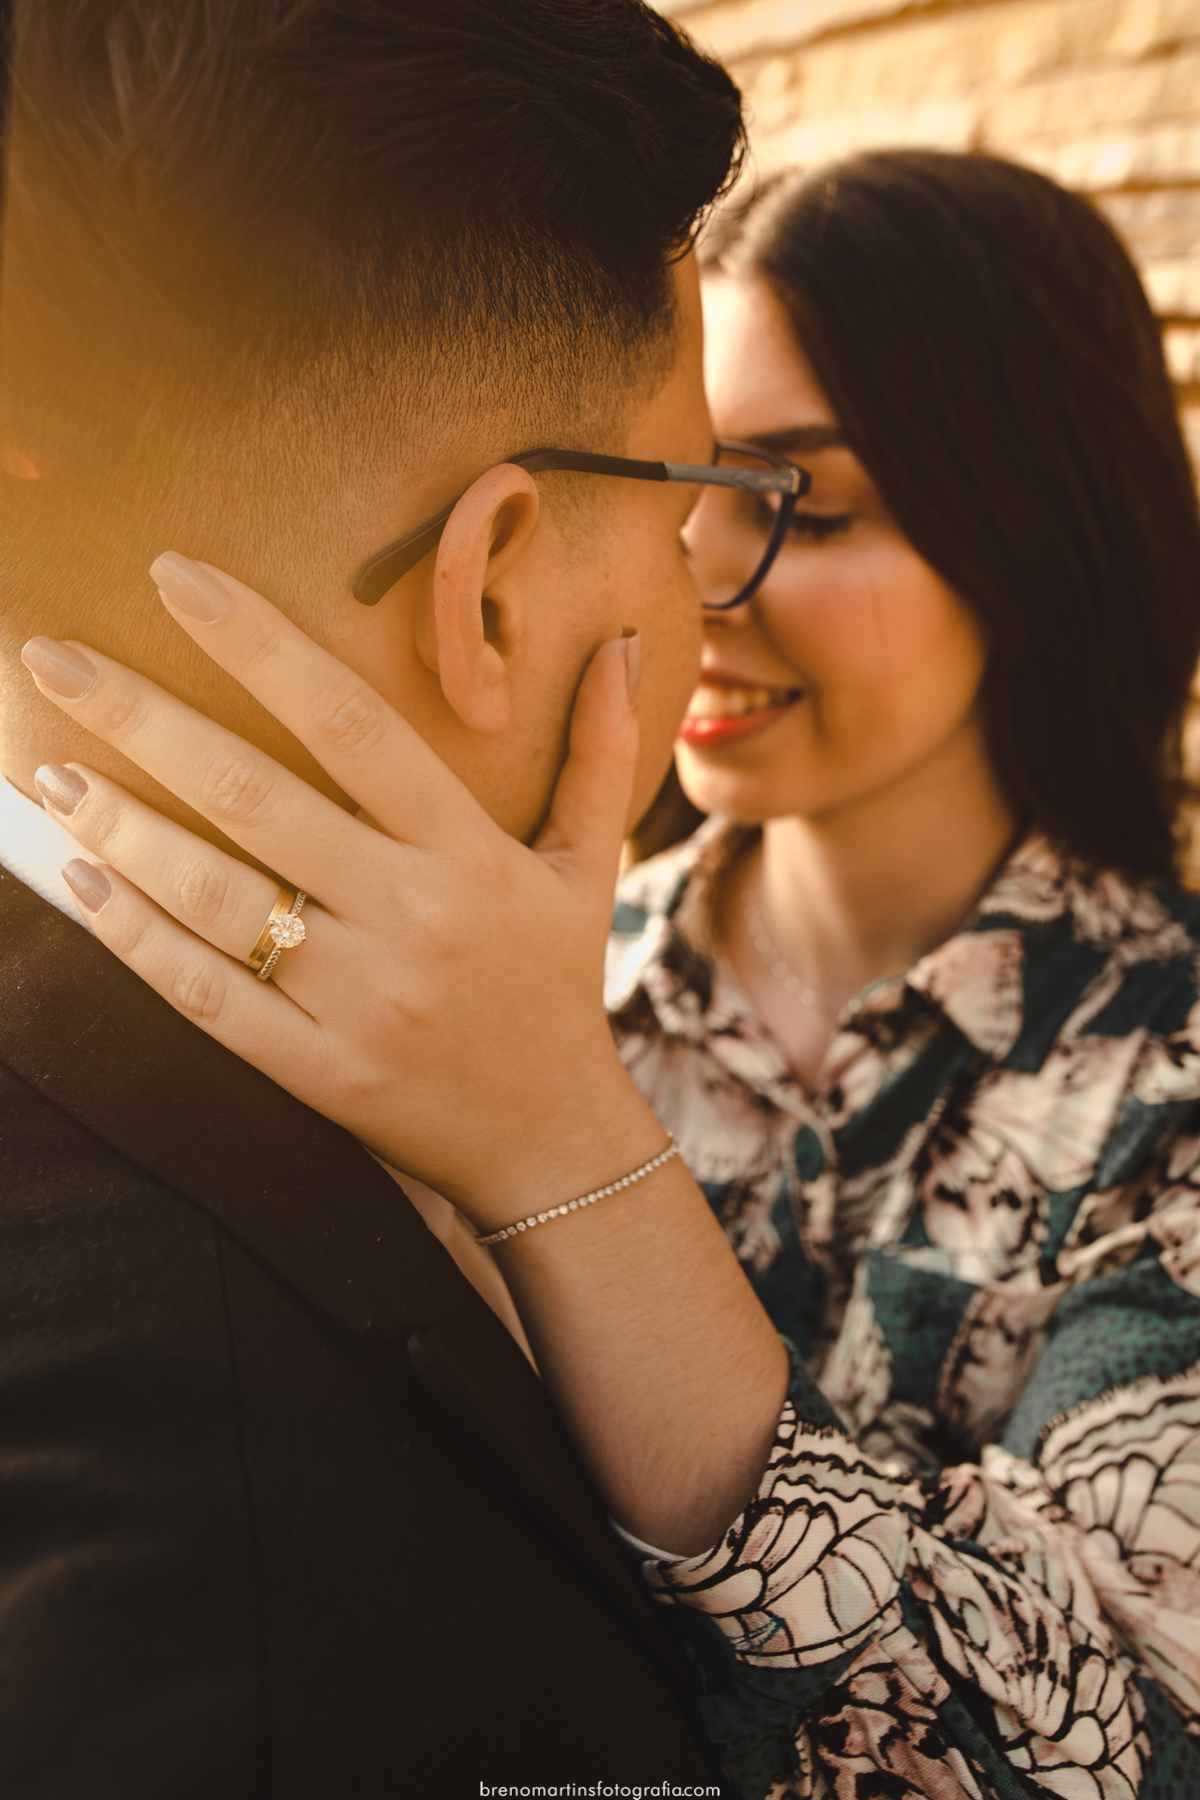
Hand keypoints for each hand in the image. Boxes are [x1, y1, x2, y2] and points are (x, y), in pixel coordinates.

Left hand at [23, 554, 655, 1223]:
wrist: (553, 1143)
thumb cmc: (558, 987)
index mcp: (469, 853)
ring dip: (120, 827)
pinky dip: (137, 939)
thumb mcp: (590, 867)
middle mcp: (412, 916)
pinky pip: (208, 998)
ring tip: (49, 770)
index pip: (352, 724)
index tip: (177, 579)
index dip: (261, 645)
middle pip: (256, 797)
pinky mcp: (318, 1072)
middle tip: (53, 659)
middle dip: (144, 718)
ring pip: (216, 897)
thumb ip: (599, 751)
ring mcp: (360, 1000)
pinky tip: (80, 881)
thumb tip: (623, 643)